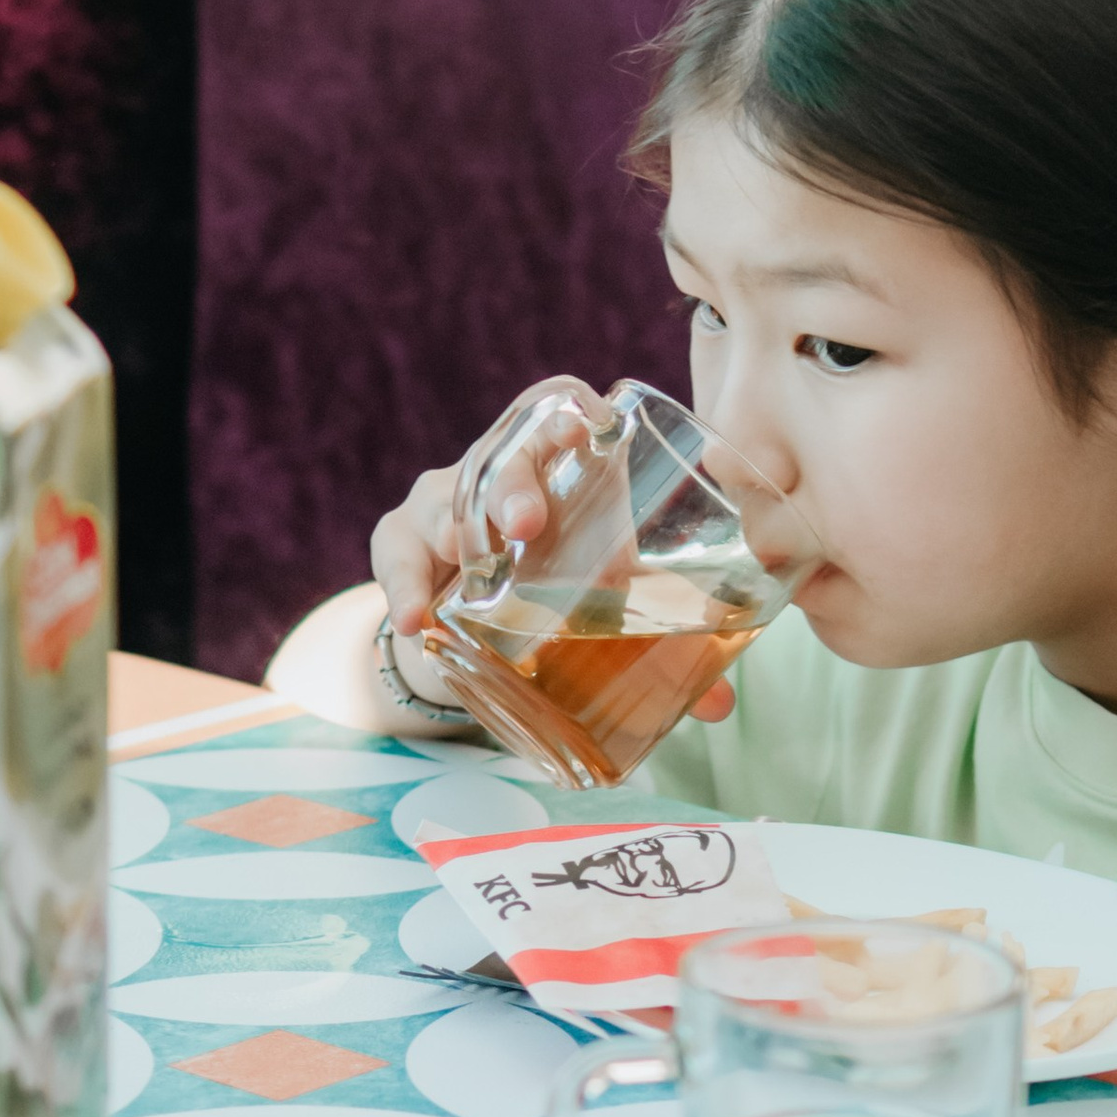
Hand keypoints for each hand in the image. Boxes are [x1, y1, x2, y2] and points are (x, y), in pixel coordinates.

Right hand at [369, 423, 738, 722]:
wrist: (475, 620)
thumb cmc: (557, 584)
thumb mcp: (604, 598)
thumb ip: (660, 644)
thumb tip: (719, 704)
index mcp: (555, 468)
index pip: (554, 413)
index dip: (566, 412)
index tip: (588, 431)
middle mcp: (495, 474)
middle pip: (499, 456)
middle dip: (512, 486)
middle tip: (528, 524)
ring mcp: (444, 503)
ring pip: (442, 497)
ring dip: (458, 527)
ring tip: (470, 560)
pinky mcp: (403, 544)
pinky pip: (396, 555)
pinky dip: (403, 589)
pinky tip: (415, 622)